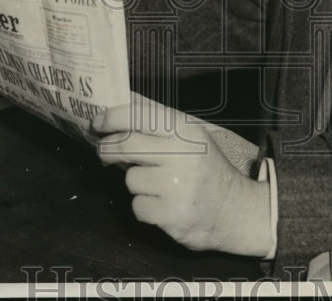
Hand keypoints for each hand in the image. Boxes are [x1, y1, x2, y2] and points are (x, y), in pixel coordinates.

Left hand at [93, 94, 272, 256]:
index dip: (112, 117)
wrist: (233, 208)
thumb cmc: (204, 168)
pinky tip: (162, 203)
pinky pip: (138, 206)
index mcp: (185, 131)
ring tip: (156, 184)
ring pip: (130, 179)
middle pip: (125, 145)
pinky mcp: (172, 214)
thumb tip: (115, 120)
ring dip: (136, 182)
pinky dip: (145, 206)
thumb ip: (158, 128)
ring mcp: (177, 186)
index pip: (139, 116)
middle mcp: (182, 155)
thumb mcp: (190, 138)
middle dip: (107, 148)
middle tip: (104, 151)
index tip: (98, 123)